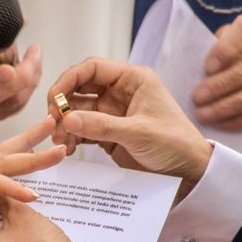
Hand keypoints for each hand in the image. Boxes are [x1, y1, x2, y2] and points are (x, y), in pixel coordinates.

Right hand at [48, 58, 212, 185]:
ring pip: (78, 112)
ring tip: (60, 140)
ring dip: (65, 124)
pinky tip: (67, 148)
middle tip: (53, 122)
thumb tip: (67, 119)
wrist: (189, 172)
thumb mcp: (139, 133)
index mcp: (132, 80)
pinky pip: (82, 131)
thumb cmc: (176, 144)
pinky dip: (72, 138)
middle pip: (79, 89)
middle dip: (63, 105)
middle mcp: (120, 93)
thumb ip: (102, 126)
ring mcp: (112, 114)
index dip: (69, 79)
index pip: (92, 68)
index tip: (54, 96)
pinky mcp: (108, 134)